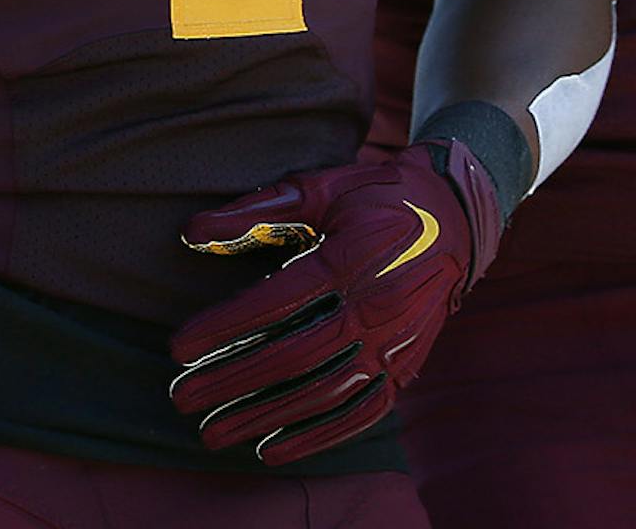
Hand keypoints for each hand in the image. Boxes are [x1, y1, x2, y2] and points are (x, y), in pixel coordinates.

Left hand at [169, 140, 500, 464]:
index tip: (177, 348)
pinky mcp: (406, 366)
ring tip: (213, 433)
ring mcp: (396, 342)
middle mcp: (377, 305)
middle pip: (294, 355)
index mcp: (352, 256)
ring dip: (265, 416)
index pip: (276, 301)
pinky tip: (273, 449)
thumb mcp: (321, 186)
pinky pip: (361, 412)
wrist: (457, 217)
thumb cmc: (376, 194)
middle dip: (232, 381)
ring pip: (323, 392)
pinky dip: (317, 436)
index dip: (224, 327)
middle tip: (181, 399)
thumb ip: (258, 209)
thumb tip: (191, 233)